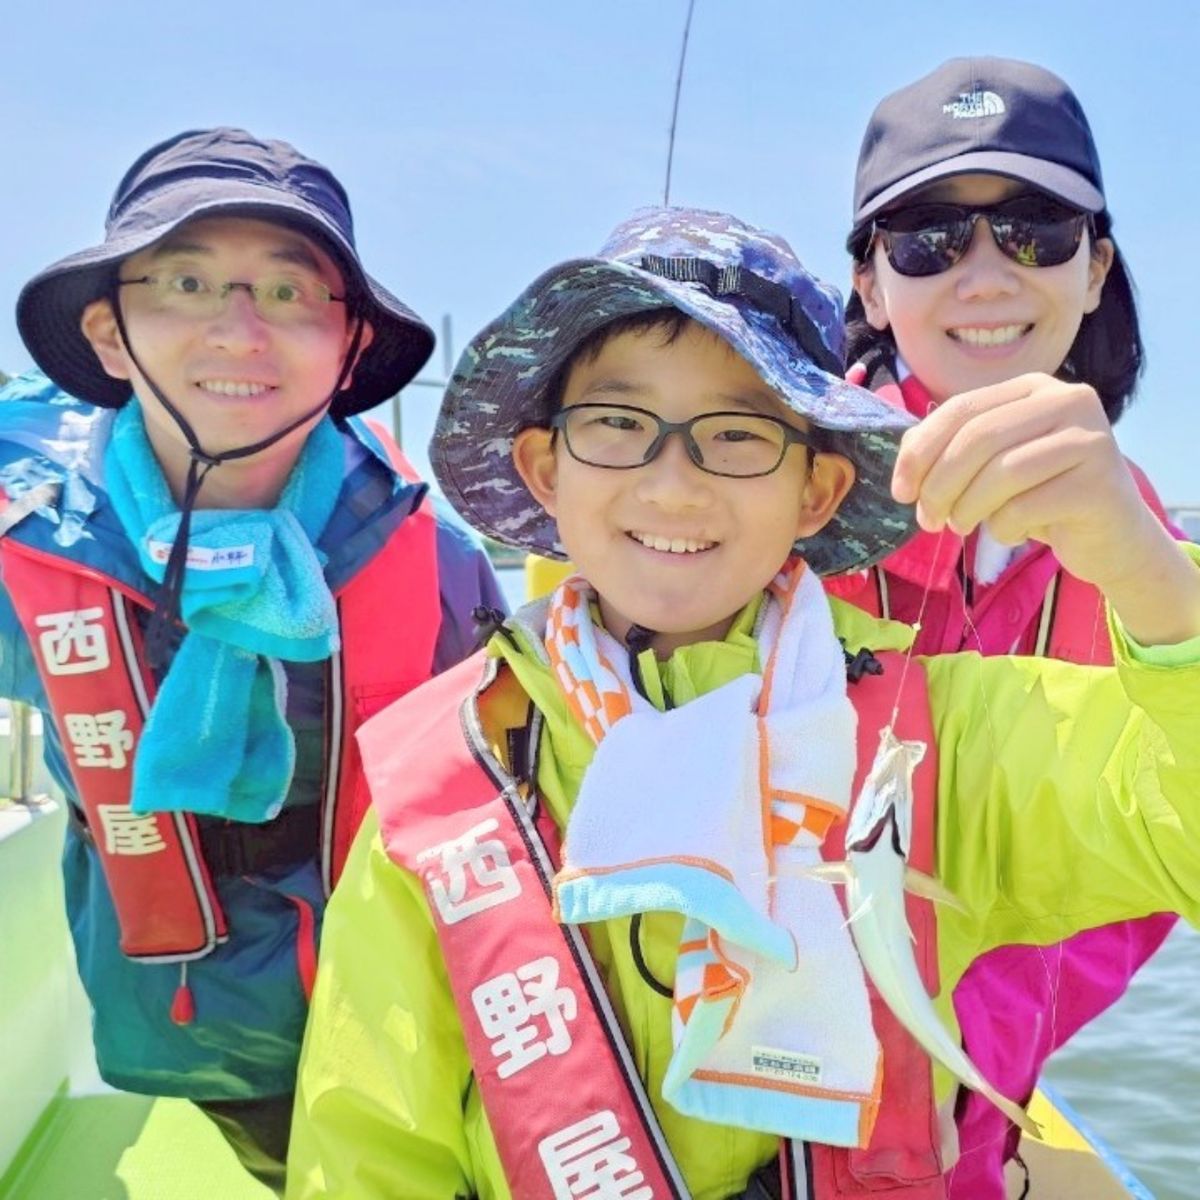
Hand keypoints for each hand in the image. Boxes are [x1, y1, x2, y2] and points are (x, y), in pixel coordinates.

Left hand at [891, 373, 1199, 645]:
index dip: (920, 452)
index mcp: (1033, 387)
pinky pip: (1024, 508)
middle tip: (927, 520)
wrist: (1111, 537)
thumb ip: (951, 450)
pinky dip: (1003, 529)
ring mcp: (1089, 438)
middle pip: (978, 439)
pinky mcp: (1099, 483)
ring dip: (966, 510)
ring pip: (1000, 474)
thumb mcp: (992, 465)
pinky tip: (1011, 533)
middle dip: (939, 485)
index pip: (960, 409)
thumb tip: (906, 465)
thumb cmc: (1041, 497)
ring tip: (963, 526)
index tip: (900, 491)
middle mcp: (1068, 400)